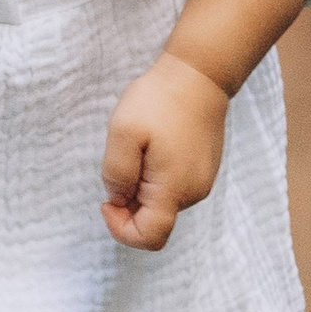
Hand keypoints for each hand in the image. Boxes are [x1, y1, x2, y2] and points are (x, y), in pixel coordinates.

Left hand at [100, 52, 229, 251]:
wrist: (200, 74)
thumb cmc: (160, 100)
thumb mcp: (123, 133)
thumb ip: (116, 173)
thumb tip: (118, 199)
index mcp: (173, 189)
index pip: (150, 238)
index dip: (121, 229)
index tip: (107, 200)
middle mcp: (193, 192)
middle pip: (154, 221)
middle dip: (128, 203)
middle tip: (121, 161)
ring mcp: (202, 181)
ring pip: (162, 203)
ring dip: (141, 187)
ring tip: (138, 147)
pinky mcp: (204, 168)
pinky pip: (173, 187)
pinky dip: (154, 177)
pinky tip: (152, 145)